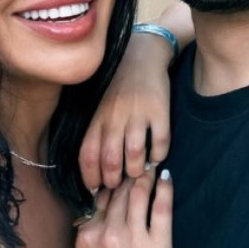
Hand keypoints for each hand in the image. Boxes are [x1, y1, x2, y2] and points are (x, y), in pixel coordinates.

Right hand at [76, 170, 172, 247]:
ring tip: (152, 165)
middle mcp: (107, 233)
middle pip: (119, 191)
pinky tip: (167, 178)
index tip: (120, 171)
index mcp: (87, 237)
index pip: (101, 197)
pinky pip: (161, 208)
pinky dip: (165, 188)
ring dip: (146, 175)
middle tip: (139, 161)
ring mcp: (132, 238)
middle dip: (130, 173)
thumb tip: (101, 215)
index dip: (112, 182)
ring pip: (138, 193)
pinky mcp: (157, 247)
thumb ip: (91, 239)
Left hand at [80, 2, 191, 189]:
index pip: (88, 156)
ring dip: (136, 172)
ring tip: (138, 173)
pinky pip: (161, 143)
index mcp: (98, 119)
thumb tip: (96, 172)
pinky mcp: (160, 110)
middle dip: (114, 181)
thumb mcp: (100, 108)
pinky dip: (159, 156)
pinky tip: (157, 157)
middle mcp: (115, 117)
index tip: (95, 190)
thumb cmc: (118, 89)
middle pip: (111, 160)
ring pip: (135, 156)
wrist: (141, 56)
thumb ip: (97, 135)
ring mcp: (138, 114)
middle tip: (119, 185)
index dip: (90, 179)